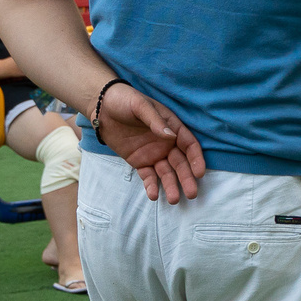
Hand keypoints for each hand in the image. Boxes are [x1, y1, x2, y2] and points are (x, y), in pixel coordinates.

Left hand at [96, 82, 204, 202]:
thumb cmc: (125, 100)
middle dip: (186, 178)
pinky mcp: (139, 162)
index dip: (196, 159)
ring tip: (174, 200)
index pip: (189, 145)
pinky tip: (154, 195)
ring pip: (166, 173)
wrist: (101, 107)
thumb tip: (171, 136)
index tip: (199, 172)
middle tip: (191, 194)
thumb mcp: (140, 105)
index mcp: (172, 127)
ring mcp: (153, 154)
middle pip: (181, 163)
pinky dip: (152, 186)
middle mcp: (166, 143)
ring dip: (171, 186)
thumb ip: (155, 121)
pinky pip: (148, 176)